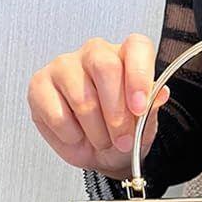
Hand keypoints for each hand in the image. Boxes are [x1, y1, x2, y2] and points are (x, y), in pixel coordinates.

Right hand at [27, 34, 169, 178]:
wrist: (100, 155)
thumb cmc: (121, 133)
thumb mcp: (143, 126)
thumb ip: (151, 108)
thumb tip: (161, 93)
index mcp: (125, 56)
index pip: (136, 47)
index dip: (138, 76)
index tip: (139, 107)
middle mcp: (94, 54)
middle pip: (105, 67)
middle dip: (116, 114)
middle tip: (121, 139)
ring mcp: (64, 66)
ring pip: (82, 97)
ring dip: (96, 131)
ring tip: (101, 139)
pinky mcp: (40, 85)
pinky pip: (57, 114)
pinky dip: (71, 135)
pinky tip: (77, 134)